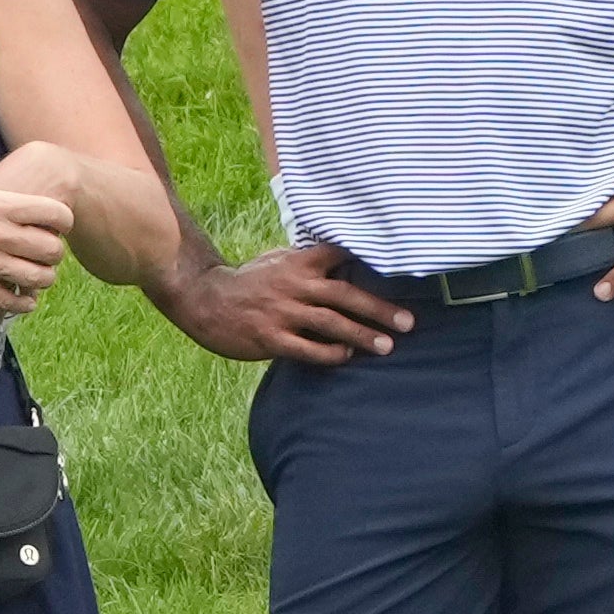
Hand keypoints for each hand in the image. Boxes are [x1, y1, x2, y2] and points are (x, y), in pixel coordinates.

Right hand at [0, 162, 77, 313]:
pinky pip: (12, 302)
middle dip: (56, 253)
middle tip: (50, 254)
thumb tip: (9, 168)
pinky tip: (24, 299)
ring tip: (39, 277)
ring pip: (38, 278)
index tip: (59, 226)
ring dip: (44, 279)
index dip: (64, 220)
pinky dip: (24, 303)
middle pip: (52, 249)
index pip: (54, 212)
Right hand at [154, 241, 413, 368]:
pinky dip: (331, 354)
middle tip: (407, 322)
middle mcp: (294, 285)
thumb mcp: (278, 260)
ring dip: (362, 336)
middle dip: (378, 309)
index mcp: (298, 262)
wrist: (206, 299)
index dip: (368, 261)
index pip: (340, 256)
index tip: (401, 270)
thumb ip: (310, 261)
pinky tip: (347, 357)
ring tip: (387, 346)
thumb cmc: (249, 280)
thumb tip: (346, 262)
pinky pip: (308, 349)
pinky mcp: (270, 338)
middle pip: (344, 295)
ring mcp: (282, 313)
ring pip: (331, 325)